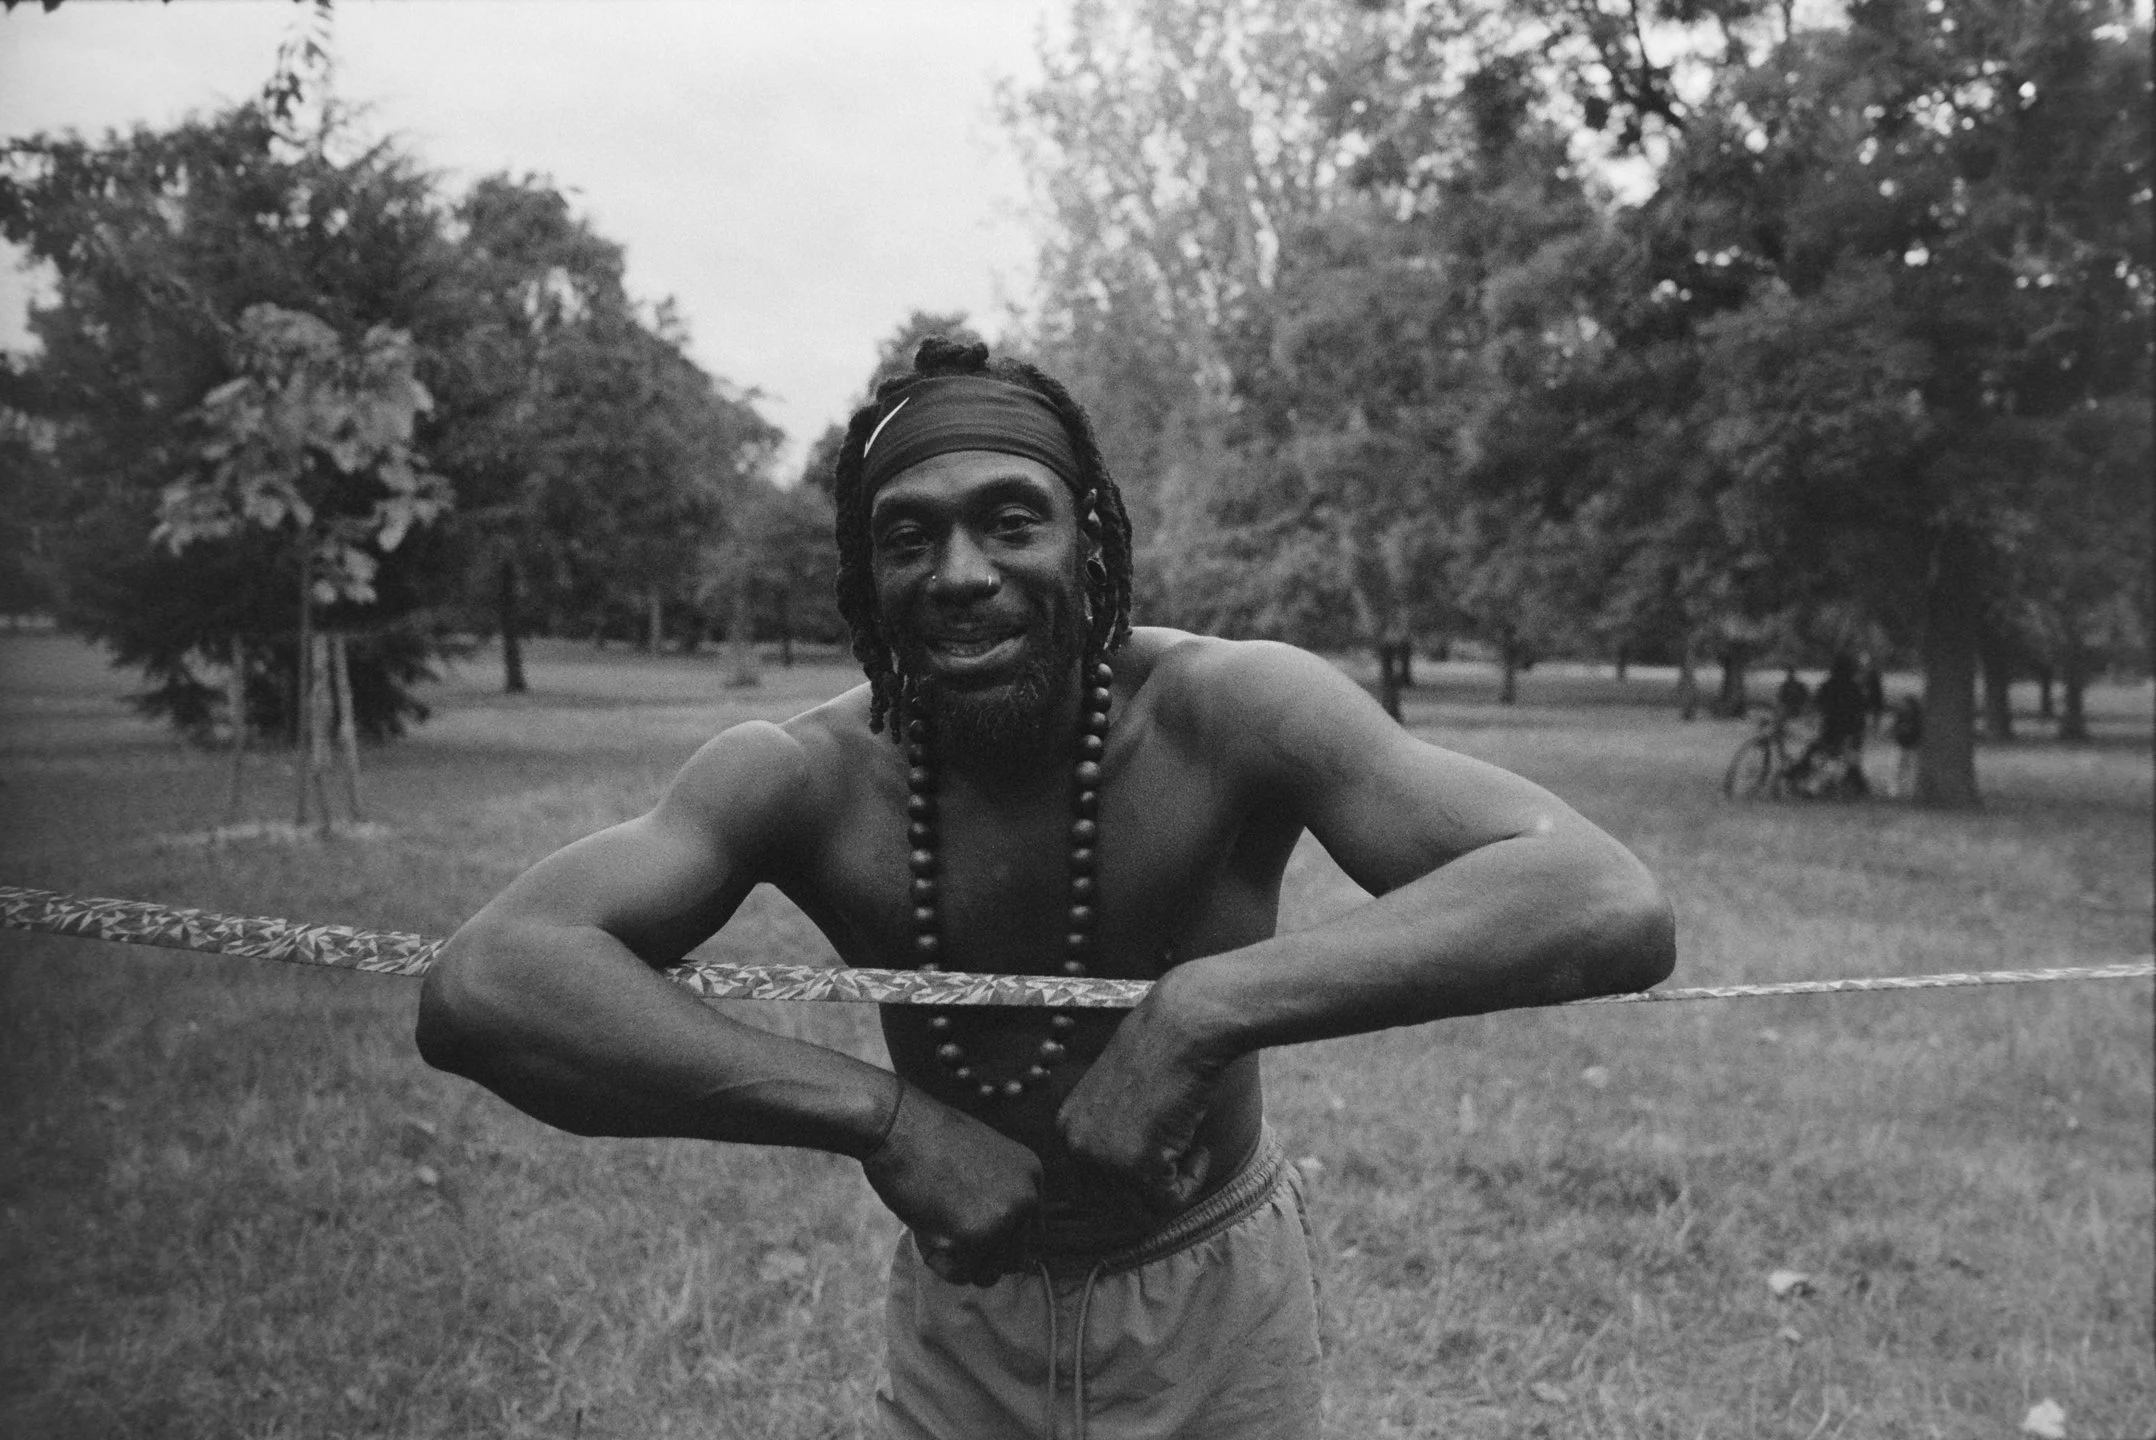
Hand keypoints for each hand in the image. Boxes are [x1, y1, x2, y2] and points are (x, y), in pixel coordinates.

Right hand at [860, 1079, 1041, 1285]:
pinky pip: (958, 1275)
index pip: (1029, 1235)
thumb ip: (1000, 1196)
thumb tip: (1007, 1251)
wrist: (898, 1124)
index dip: (997, 1239)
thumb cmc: (928, 1139)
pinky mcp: (975, 1238)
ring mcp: (1002, 1219)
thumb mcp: (984, 1159)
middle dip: (979, 1253)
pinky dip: (937, 1261)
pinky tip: (925, 1225)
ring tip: (936, 1221)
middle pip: (1012, 1260)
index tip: (970, 1226)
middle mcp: (1026, 1198)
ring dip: (959, 1259)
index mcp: (1032, 1176)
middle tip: (947, 1223)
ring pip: (988, 1274)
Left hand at [1056, 969, 1232, 1214]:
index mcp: (1067, 1128)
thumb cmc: (1162, 1053)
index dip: (1133, 1182)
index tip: (1162, 1157)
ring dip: (1174, 1187)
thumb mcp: (1122, 1098)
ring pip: (1143, 1207)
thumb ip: (1116, 1138)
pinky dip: (1193, 1180)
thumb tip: (1131, 1192)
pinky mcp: (1135, 1164)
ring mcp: (1102, 1156)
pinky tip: (1200, 1147)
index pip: (1093, 1188)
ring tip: (1192, 1150)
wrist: (1183, 1027)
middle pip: (1115, 1204)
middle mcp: (1075, 1145)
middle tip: (1180, 1162)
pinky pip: (1170, 1200)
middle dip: (1152, 1192)